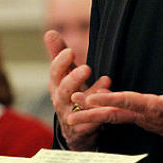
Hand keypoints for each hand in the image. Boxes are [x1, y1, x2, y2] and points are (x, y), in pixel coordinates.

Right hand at [44, 30, 110, 149]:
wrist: (75, 130)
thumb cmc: (71, 96)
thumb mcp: (64, 76)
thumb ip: (58, 55)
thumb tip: (50, 32)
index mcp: (56, 85)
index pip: (55, 72)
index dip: (61, 62)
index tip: (70, 51)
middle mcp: (60, 100)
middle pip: (63, 90)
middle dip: (73, 79)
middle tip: (87, 68)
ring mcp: (70, 116)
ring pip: (79, 106)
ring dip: (92, 93)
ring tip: (106, 81)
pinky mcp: (83, 129)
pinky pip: (91, 122)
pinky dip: (100, 113)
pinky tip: (112, 104)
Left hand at [75, 55, 162, 150]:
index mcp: (154, 108)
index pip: (128, 101)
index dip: (109, 99)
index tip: (92, 96)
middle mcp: (144, 115)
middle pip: (113, 114)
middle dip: (91, 112)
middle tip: (70, 108)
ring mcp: (142, 119)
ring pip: (113, 116)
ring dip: (93, 113)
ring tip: (72, 110)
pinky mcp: (142, 119)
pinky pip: (119, 116)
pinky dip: (104, 112)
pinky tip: (92, 106)